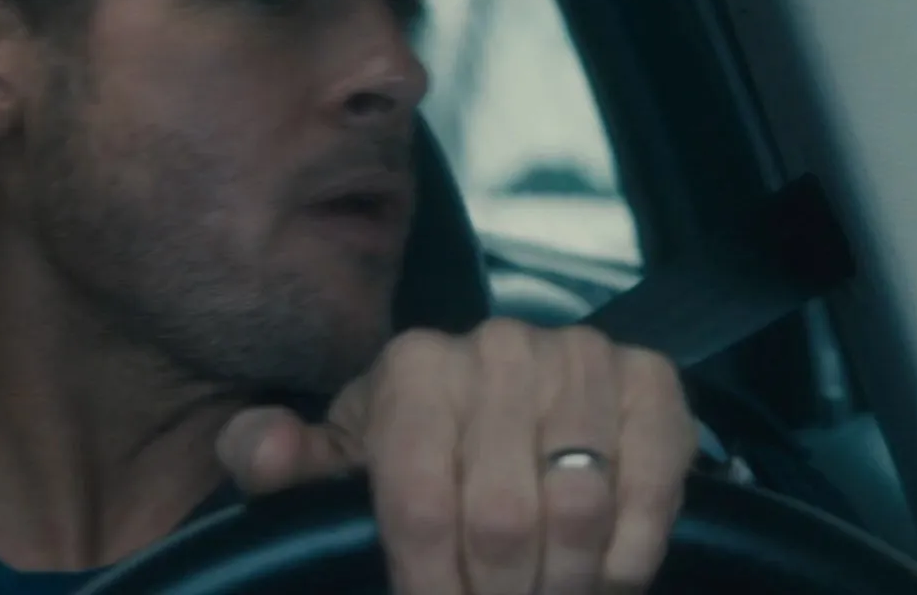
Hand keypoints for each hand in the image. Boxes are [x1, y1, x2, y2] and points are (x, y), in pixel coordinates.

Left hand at [216, 319, 697, 593]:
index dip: (430, 585)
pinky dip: (632, 550)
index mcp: (414, 367)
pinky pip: (653, 482)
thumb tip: (263, 451)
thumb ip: (282, 463)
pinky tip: (608, 575)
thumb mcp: (343, 462)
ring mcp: (581, 355)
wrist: (518, 407)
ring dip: (566, 582)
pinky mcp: (651, 377)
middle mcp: (498, 345)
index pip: (419, 500)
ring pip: (578, 506)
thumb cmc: (416, 452)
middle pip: (500, 516)